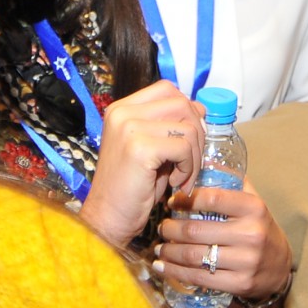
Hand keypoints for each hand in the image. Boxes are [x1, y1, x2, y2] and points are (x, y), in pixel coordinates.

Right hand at [77, 81, 202, 246]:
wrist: (107, 218)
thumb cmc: (131, 188)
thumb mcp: (151, 149)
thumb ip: (169, 126)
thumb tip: (200, 110)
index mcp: (122, 109)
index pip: (168, 89)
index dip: (187, 111)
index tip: (188, 140)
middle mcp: (122, 113)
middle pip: (182, 104)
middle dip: (197, 134)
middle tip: (190, 162)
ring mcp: (129, 128)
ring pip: (187, 126)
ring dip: (194, 155)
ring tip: (182, 176)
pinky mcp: (139, 148)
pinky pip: (183, 148)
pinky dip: (188, 168)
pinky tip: (175, 182)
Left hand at [154, 176, 293, 301]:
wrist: (280, 267)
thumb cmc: (260, 228)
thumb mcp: (253, 202)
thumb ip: (231, 182)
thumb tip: (202, 159)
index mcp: (254, 208)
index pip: (211, 199)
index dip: (185, 199)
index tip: (172, 201)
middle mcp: (251, 234)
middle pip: (196, 230)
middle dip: (171, 229)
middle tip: (162, 227)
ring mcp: (246, 261)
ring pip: (194, 255)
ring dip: (169, 251)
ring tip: (160, 247)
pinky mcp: (239, 284)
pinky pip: (199, 277)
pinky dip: (175, 272)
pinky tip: (162, 266)